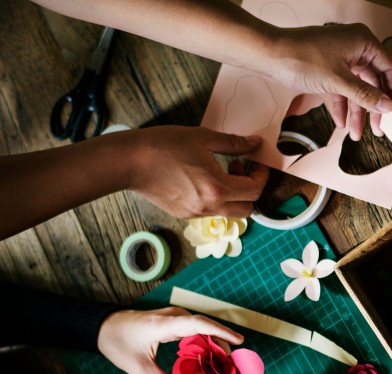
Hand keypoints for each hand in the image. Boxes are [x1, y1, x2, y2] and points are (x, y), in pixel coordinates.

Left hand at [97, 307, 243, 373]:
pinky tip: (208, 355)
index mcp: (165, 325)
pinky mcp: (173, 319)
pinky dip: (204, 340)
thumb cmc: (118, 344)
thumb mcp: (140, 369)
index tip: (240, 341)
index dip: (221, 332)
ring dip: (214, 342)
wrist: (101, 327)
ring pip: (202, 327)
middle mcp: (173, 316)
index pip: (200, 324)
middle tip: (234, 364)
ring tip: (225, 362)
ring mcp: (173, 315)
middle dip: (222, 343)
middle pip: (206, 326)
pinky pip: (195, 328)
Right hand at [126, 126, 269, 217]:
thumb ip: (234, 143)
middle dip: (250, 190)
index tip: (256, 162)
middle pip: (247, 209)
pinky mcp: (183, 214)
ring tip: (219, 171)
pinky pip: (210, 212)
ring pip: (229, 212)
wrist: (127, 162)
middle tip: (239, 168)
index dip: (261, 176)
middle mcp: (208, 207)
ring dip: (233, 195)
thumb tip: (254, 143)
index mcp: (217, 189)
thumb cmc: (162, 146)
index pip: (254, 191)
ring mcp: (195, 214)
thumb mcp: (203, 138)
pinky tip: (202, 179)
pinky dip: (216, 199)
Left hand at [264, 23, 391, 139]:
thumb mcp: (338, 81)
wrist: (269, 56)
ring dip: (357, 112)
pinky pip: (342, 90)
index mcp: (362, 42)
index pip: (388, 67)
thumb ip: (365, 95)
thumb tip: (388, 106)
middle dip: (372, 108)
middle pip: (373, 82)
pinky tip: (341, 122)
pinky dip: (342, 106)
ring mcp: (341, 58)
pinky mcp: (329, 69)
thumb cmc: (300, 58)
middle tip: (377, 129)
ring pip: (357, 89)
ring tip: (356, 133)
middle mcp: (355, 48)